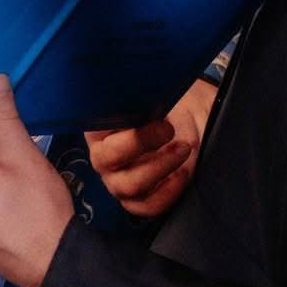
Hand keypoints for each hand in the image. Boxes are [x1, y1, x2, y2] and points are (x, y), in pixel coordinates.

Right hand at [85, 76, 216, 218]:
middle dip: (139, 143)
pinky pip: (146, 207)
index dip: (117, 122)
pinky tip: (182, 173)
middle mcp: (103, 156)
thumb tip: (134, 79)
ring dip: (159, 167)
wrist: (194, 121)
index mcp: (98, 127)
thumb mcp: (155, 91)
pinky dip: (167, 192)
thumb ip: (140, 91)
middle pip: (106, 160)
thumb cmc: (170, 103)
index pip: (92, 129)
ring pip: (127, 186)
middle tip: (168, 128)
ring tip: (183, 148)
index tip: (149, 110)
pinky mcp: (140, 200)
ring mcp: (119, 181)